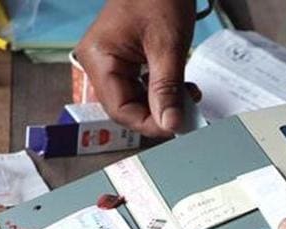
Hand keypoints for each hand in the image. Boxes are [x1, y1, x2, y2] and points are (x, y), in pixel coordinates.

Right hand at [75, 0, 195, 136]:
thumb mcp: (167, 46)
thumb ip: (167, 89)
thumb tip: (169, 124)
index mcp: (99, 59)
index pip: (120, 109)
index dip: (148, 123)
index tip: (176, 126)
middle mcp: (98, 63)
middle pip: (125, 107)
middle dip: (157, 113)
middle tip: (185, 113)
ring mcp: (110, 61)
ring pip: (134, 99)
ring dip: (162, 103)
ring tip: (187, 96)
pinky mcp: (124, 59)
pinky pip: (139, 85)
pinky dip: (160, 90)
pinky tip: (179, 87)